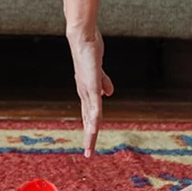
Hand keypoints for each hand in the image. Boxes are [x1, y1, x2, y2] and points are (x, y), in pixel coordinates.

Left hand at [66, 27, 113, 157]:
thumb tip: (109, 94)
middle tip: (88, 153)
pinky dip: (94, 116)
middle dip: (89, 136)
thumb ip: (103, 82)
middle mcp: (84, 92)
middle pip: (87, 119)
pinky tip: (95, 127)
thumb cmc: (89, 51)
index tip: (90, 143)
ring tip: (90, 146)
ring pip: (90, 115)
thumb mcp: (97, 71)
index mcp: (86, 90)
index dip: (89, 128)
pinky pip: (94, 103)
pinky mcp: (91, 83)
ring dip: (91, 131)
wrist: (83, 37)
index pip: (88, 113)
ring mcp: (87, 88)